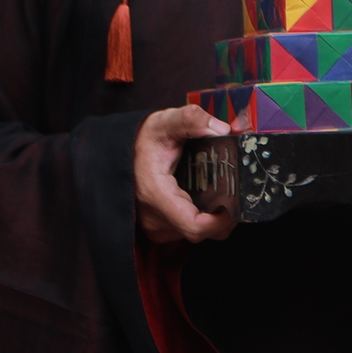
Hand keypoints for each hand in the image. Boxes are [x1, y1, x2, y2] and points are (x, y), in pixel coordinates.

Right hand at [135, 103, 232, 243]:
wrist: (115, 154)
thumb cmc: (141, 140)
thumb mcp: (164, 123)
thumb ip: (191, 120)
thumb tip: (221, 129)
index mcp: (156, 195)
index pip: (194, 226)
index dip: (221, 221)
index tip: (236, 203)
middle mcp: (154, 219)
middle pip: (201, 232)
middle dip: (224, 217)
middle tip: (236, 193)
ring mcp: (155, 227)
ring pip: (196, 232)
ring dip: (213, 217)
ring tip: (221, 192)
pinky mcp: (158, 229)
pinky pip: (186, 230)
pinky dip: (201, 218)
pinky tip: (204, 198)